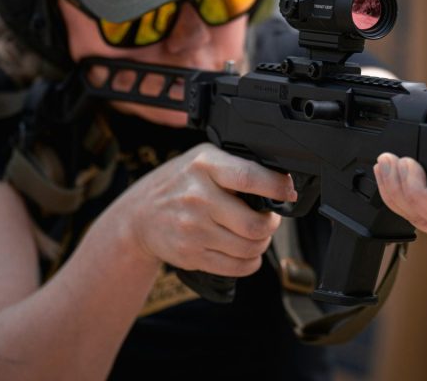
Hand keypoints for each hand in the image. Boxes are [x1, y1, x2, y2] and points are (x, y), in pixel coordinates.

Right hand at [121, 143, 296, 276]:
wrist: (138, 216)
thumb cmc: (179, 184)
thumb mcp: (202, 160)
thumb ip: (235, 166)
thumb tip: (280, 181)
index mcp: (205, 165)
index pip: (249, 177)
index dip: (277, 187)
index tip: (288, 192)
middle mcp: (198, 196)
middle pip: (255, 224)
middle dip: (270, 225)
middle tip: (268, 219)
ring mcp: (193, 228)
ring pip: (249, 248)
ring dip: (261, 244)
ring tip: (254, 234)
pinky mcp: (191, 254)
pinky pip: (236, 266)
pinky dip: (249, 262)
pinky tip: (245, 252)